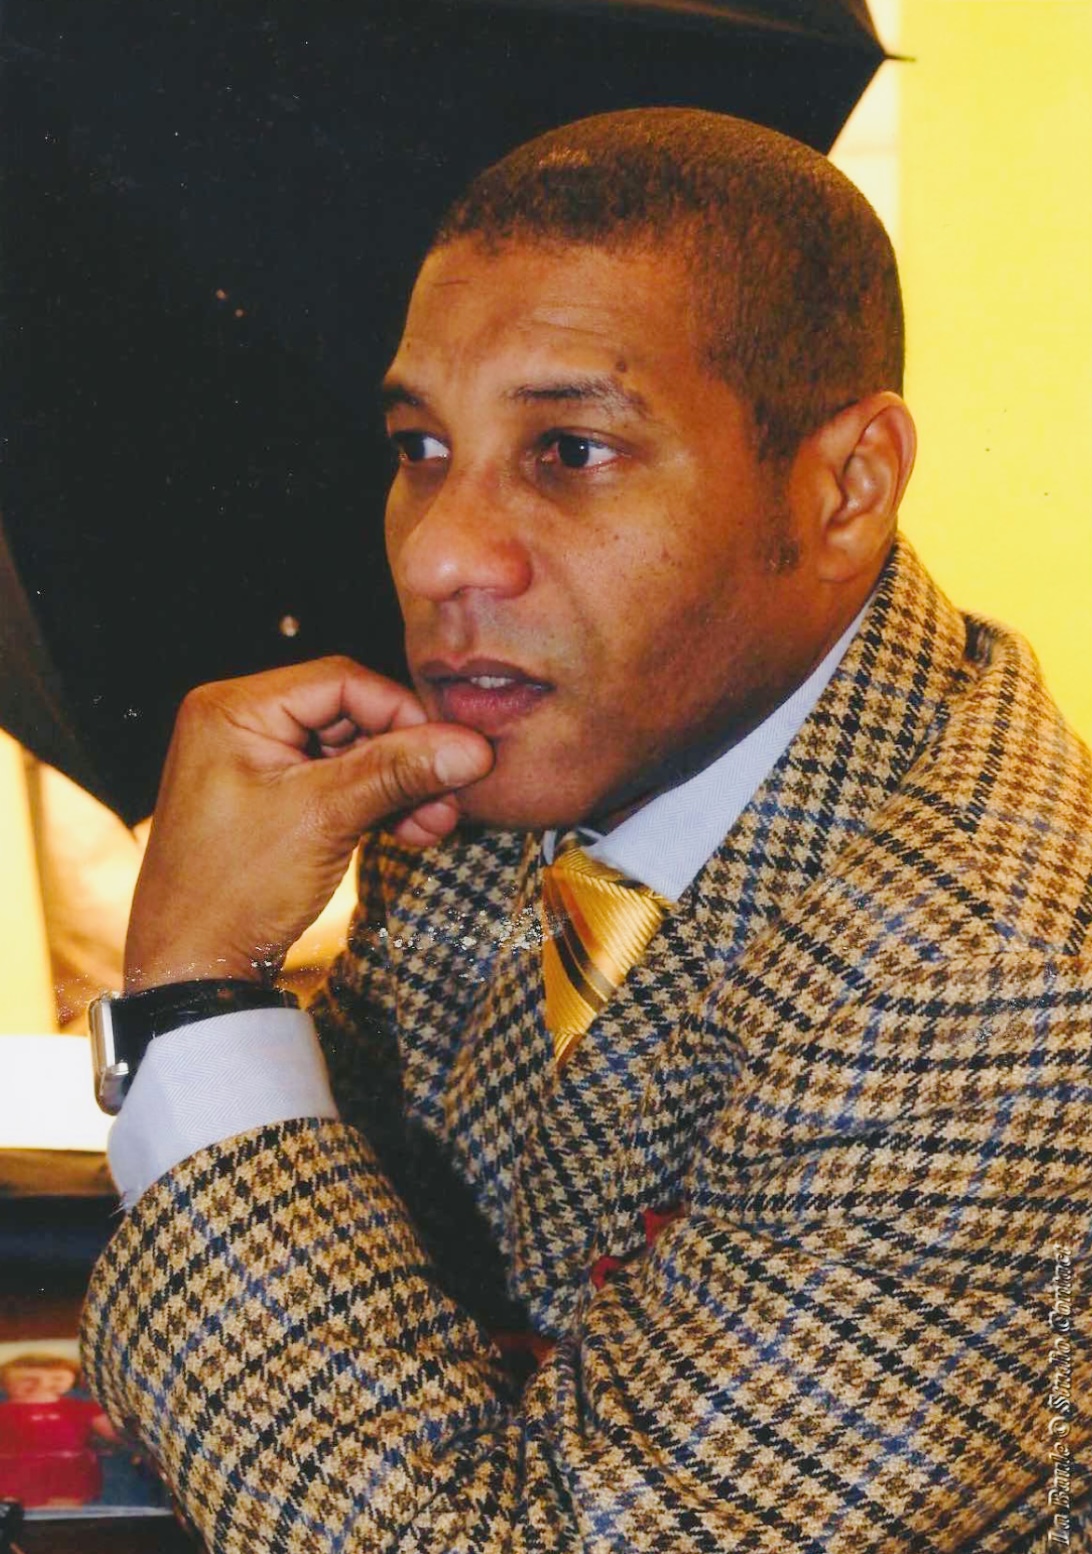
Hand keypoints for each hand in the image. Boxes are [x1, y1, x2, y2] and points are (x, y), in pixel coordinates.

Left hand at [123, 657, 493, 989]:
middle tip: (451, 795)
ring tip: (437, 824)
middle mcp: (241, 724)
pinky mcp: (272, 800)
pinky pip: (336, 785)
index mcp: (234, 709)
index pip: (341, 682)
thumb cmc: (233, 889)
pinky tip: (413, 831)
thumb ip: (398, 772)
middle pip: (350, 716)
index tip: (450, 751)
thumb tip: (470, 746)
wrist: (193, 968)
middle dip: (405, 758)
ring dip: (398, 787)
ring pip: (351, 754)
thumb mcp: (325, 818)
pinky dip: (375, 805)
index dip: (402, 714)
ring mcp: (256, 764)